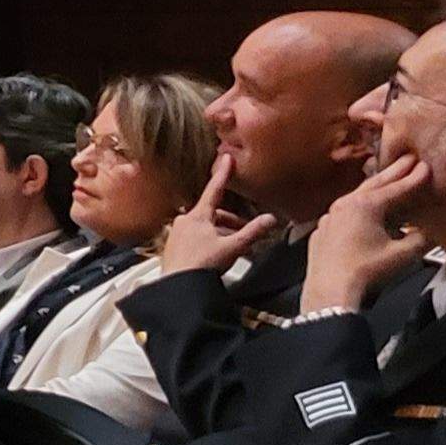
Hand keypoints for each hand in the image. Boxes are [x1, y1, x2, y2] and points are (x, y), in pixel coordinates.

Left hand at [160, 151, 282, 277]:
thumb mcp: (233, 247)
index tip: (225, 158)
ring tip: (238, 249)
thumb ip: (253, 232)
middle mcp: (184, 221)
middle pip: (214, 214)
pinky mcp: (175, 246)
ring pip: (207, 227)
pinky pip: (197, 238)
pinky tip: (221, 256)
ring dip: (224, 234)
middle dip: (232, 222)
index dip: (223, 174)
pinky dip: (212, 242)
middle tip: (248, 231)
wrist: (177, 286)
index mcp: (197, 216)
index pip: (214, 189)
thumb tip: (270, 220)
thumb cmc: (200, 266)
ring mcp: (178, 233)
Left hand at [304, 152, 434, 311]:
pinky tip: (364, 211)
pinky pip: (344, 213)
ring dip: (375, 188)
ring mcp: (330, 218)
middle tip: (409, 160)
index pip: (395, 189)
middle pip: (374, 185)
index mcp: (364, 206)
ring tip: (389, 180)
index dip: (413, 179)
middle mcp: (344, 206)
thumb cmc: (365, 271)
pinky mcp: (323, 231)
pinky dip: (358, 208)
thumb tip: (429, 233)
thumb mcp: (402, 255)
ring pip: (356, 197)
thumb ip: (420, 240)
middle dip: (394, 172)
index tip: (425, 167)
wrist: (330, 289)